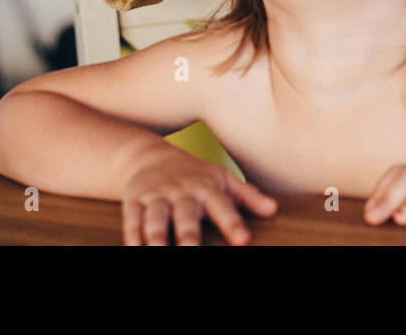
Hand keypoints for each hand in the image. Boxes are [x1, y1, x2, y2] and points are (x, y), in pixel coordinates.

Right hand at [120, 144, 277, 245]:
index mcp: (207, 188)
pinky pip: (132, 218)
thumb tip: (273, 209)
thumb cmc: (194, 174)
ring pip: (155, 218)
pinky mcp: (134, 201)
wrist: (149, 155)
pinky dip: (132, 233)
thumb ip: (247, 195)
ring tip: (156, 252)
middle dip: (188, 234)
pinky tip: (133, 247)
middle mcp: (181, 192)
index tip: (243, 240)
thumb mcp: (222, 179)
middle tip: (190, 251)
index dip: (232, 223)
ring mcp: (156, 196)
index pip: (223, 206)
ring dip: (156, 235)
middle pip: (185, 214)